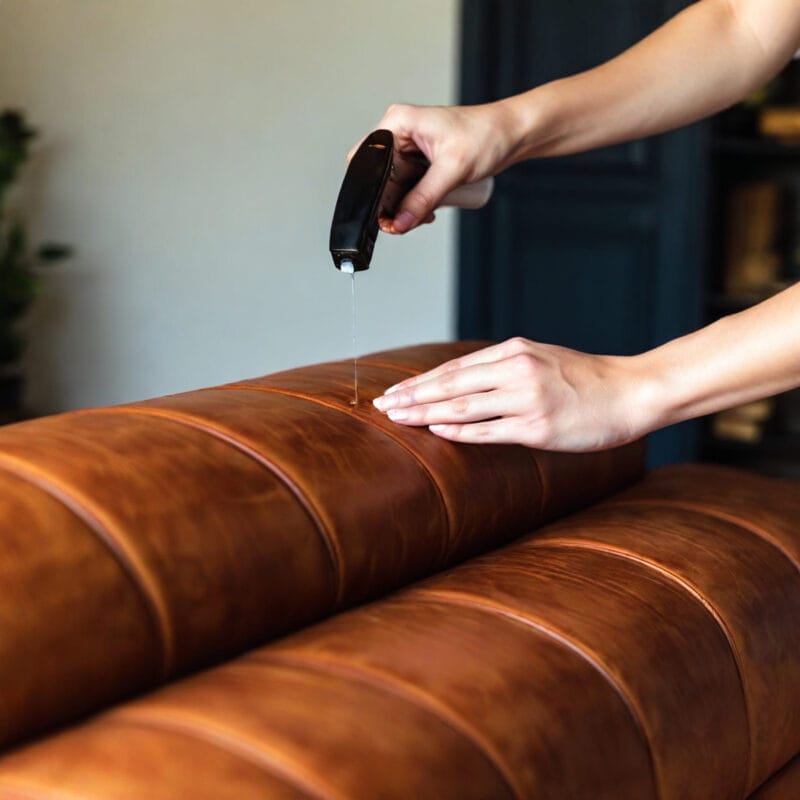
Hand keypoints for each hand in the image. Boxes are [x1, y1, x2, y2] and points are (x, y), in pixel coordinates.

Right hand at [347, 101, 521, 233]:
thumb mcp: (452, 169)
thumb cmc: (487, 136)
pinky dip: (412, 204)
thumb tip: (399, 221)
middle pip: (377, 178)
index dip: (371, 191)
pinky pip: (405, 189)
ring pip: (391, 187)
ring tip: (423, 214)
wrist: (512, 135)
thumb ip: (423, 197)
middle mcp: (399, 134)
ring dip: (403, 207)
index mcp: (398, 123)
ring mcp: (408, 149)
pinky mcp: (419, 162)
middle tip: (407, 220)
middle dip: (390, 203)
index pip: (366, 161)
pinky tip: (426, 211)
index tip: (385, 214)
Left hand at [372, 338, 650, 451]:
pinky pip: (489, 431)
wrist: (630, 392)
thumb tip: (462, 384)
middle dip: (412, 396)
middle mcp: (517, 370)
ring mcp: (527, 399)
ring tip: (397, 418)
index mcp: (514, 351)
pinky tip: (435, 431)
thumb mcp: (540, 358)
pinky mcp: (537, 428)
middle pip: (450, 384)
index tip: (394, 391)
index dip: (420, 381)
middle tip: (382, 405)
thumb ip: (503, 368)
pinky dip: (459, 431)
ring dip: (425, 413)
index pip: (454, 368)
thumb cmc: (584, 380)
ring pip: (463, 406)